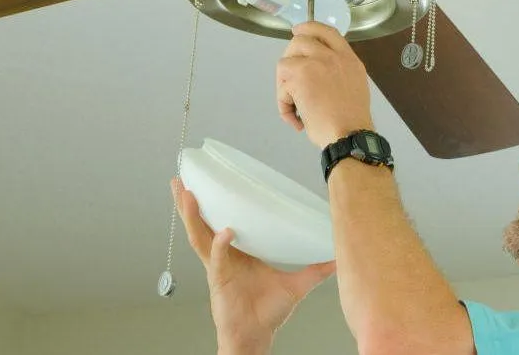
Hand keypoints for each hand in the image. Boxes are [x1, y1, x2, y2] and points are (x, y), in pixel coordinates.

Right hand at [172, 178, 334, 353]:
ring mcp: (218, 268)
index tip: (210, 182)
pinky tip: (225, 232)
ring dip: (192, 216)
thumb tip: (336, 258)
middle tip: (181, 181)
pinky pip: (219, 259)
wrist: (256, 336)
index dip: (213, 204)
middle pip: (201, 224)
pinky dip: (220, 244)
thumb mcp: (295, 285)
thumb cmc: (267, 314)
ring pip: (200, 237)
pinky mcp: (219, 281)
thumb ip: (314, 270)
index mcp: (237, 253)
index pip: (222, 221)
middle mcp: (223, 257)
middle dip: (190, 204)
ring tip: (188, 196)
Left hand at [276, 21, 373, 147]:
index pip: (328, 31)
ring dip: (284, 85)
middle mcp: (332, 56)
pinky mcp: (299, 76)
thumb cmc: (352, 120)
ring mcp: (315, 63)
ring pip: (285, 62)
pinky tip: (296, 118)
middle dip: (290, 58)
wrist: (349, 134)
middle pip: (300, 40)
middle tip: (289, 79)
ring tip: (295, 105)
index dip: (309, 28)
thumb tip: (316, 73)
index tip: (298, 31)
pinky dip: (284, 104)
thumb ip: (337, 72)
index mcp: (348, 59)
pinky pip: (281, 86)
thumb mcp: (353, 85)